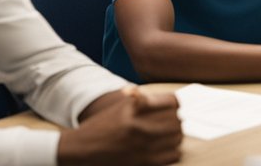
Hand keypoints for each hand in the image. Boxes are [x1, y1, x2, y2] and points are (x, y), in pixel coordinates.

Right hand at [58, 87, 182, 165]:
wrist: (83, 148)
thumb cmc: (103, 125)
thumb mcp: (120, 107)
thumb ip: (141, 100)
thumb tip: (164, 99)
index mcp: (134, 109)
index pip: (172, 102)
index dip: (176, 104)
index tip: (174, 108)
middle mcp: (139, 126)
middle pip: (176, 121)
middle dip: (176, 121)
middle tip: (172, 123)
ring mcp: (141, 145)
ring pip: (177, 138)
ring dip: (176, 136)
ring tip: (170, 136)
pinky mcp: (143, 162)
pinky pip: (172, 155)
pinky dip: (173, 151)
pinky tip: (166, 148)